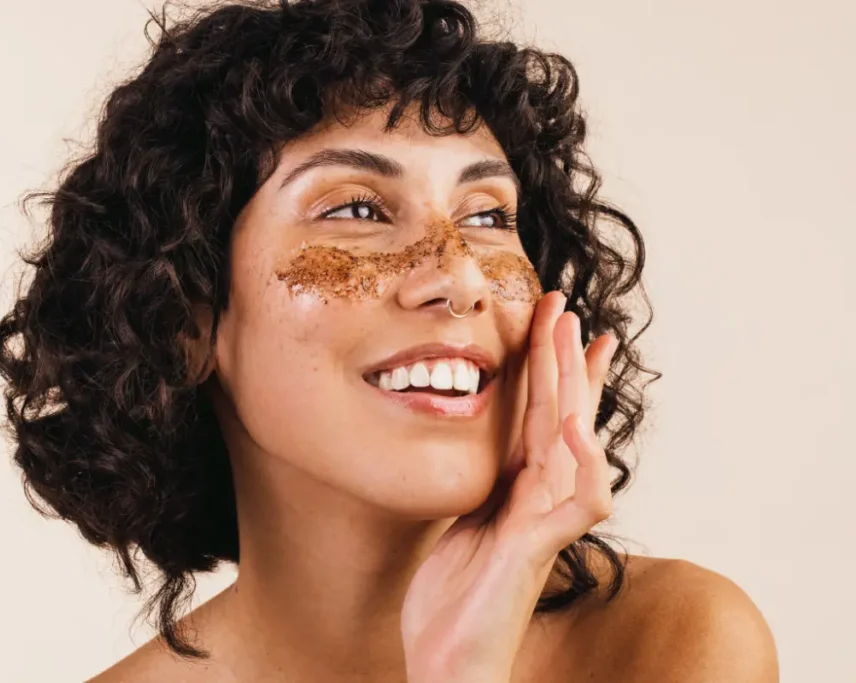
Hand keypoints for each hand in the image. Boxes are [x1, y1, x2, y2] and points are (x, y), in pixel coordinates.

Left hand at [401, 291, 618, 682]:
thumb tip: (475, 454)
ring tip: (573, 337)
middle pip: (560, 414)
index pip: (538, 415)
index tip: (553, 323)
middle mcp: (537, 497)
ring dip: (574, 388)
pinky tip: (571, 424)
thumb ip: (478, 487)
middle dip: (564, 358)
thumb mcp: (459, 524)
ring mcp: (544, 520)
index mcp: (514, 488)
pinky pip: (579, 500)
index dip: (548, 370)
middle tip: (566, 305)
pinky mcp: (541, 547)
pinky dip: (582, 462)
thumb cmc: (452, 602)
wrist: (450, 662)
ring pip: (572, 442)